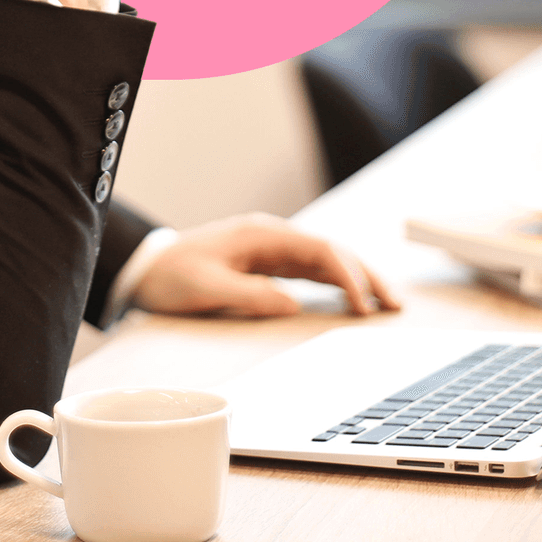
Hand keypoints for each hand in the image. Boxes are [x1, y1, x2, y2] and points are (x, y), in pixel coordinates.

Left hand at [131, 213, 401, 318]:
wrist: (145, 268)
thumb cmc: (171, 276)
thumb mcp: (206, 288)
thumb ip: (250, 295)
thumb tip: (293, 305)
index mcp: (262, 235)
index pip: (320, 250)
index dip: (347, 276)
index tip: (363, 306)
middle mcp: (272, 238)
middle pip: (332, 251)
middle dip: (366, 275)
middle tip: (395, 305)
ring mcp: (272, 250)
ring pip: (326, 260)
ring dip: (357, 279)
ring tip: (386, 304)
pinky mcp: (268, 265)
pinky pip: (311, 271)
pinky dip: (337, 284)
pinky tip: (353, 300)